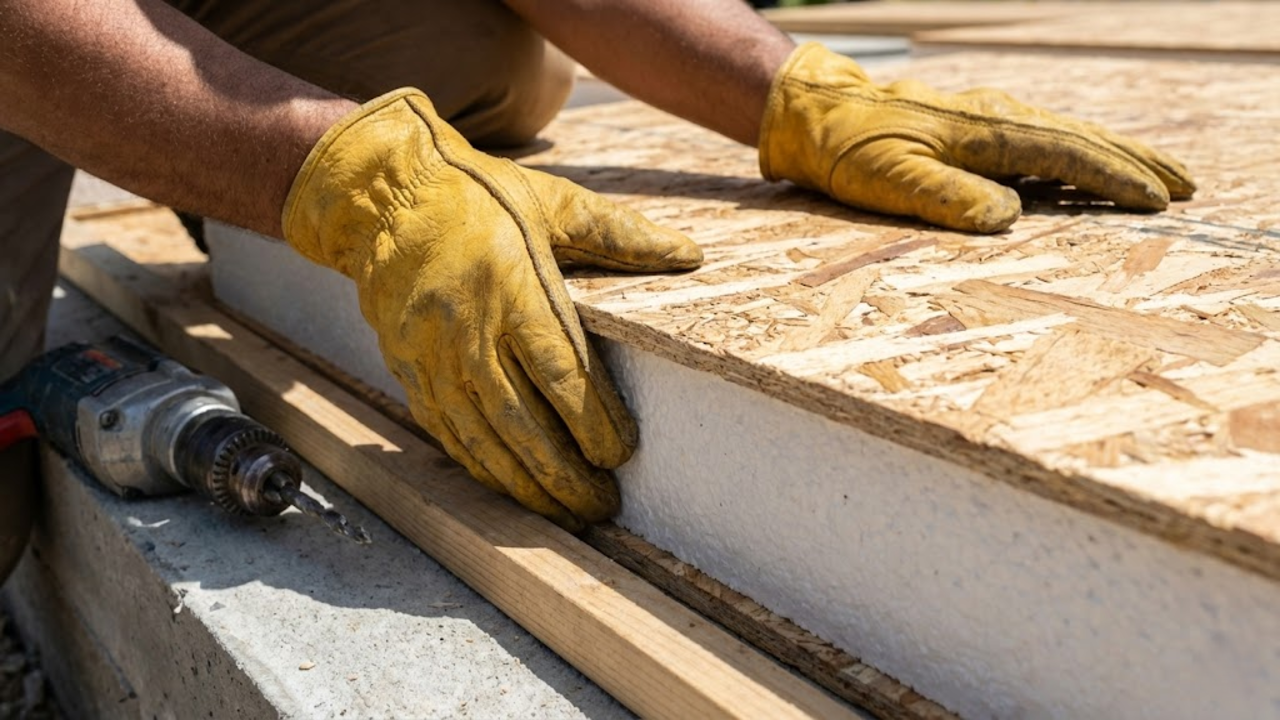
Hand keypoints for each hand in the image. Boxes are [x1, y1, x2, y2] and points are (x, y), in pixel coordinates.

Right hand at [283, 89, 701, 529]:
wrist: (383, 197)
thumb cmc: (478, 195)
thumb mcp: (553, 202)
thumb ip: (621, 235)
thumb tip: (690, 255)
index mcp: (514, 286)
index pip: (561, 372)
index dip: (592, 421)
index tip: (621, 453)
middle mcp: (470, 329)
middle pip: (523, 421)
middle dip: (563, 473)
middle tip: (601, 505)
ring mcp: (433, 355)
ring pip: (483, 438)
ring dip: (525, 484)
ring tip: (564, 514)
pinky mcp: (408, 369)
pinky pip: (448, 432)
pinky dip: (482, 467)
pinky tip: (511, 489)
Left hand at [758, 43, 1195, 232]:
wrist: (816, 112)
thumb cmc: (849, 149)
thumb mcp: (889, 179)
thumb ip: (947, 197)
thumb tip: (1009, 217)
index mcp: (984, 131)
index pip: (1065, 155)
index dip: (1113, 179)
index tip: (1156, 202)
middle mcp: (996, 117)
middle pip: (1082, 137)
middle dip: (1136, 162)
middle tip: (1186, 187)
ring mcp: (988, 118)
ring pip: (1068, 134)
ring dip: (1117, 155)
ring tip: (1159, 177)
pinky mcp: (975, 126)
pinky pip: (1044, 139)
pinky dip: (1080, 153)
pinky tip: (1089, 170)